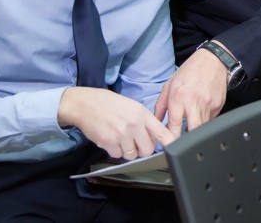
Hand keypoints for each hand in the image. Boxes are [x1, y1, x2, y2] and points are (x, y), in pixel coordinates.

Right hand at [58, 87, 174, 159]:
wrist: (86, 104)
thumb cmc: (110, 104)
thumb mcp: (132, 106)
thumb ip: (144, 121)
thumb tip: (154, 138)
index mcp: (142, 114)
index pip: (161, 132)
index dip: (169, 142)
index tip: (175, 149)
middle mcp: (133, 125)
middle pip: (147, 150)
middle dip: (142, 149)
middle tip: (135, 142)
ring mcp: (121, 135)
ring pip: (132, 155)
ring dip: (127, 151)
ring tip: (120, 138)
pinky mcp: (108, 143)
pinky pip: (117, 155)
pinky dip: (115, 151)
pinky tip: (110, 139)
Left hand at [154, 47, 228, 136]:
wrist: (212, 60)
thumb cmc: (189, 71)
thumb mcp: (169, 85)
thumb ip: (160, 105)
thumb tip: (155, 122)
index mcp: (178, 97)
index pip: (174, 125)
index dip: (171, 139)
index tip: (169, 146)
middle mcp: (193, 102)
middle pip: (192, 130)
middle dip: (187, 140)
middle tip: (182, 144)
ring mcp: (208, 105)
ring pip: (203, 128)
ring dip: (196, 130)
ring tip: (191, 127)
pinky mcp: (218, 106)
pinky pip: (211, 120)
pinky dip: (205, 121)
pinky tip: (201, 113)